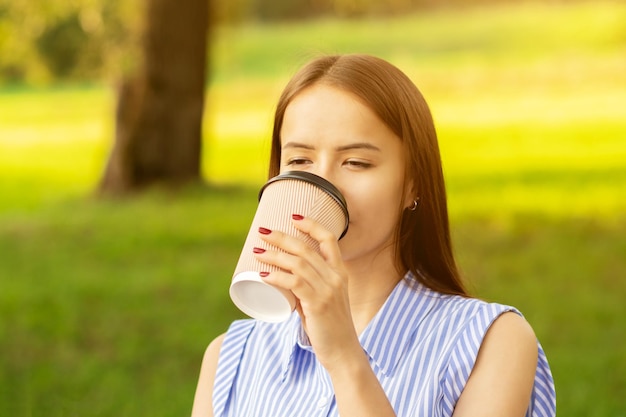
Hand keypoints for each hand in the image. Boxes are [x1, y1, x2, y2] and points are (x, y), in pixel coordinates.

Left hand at [254, 215, 361, 370]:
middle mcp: (336, 277)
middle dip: (281, 237)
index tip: (293, 217)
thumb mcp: (323, 300)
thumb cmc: (329, 326)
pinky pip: (294, 283)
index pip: (329, 239)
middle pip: (305, 248)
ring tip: (257, 252)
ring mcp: (328, 290)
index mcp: (340, 272)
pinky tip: (264, 275)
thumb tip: (280, 280)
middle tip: (262, 231)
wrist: (343, 351)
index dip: (312, 225)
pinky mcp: (318, 304)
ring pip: (297, 263)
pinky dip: (277, 277)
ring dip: (274, 255)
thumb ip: (305, 288)